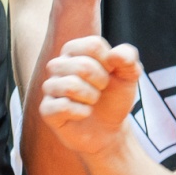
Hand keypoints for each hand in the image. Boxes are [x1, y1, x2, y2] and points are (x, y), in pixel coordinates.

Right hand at [38, 36, 140, 156]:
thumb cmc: (114, 97)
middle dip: (101, 82)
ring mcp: (50, 87)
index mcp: (75, 50)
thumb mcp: (129, 75)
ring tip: (92, 101)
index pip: (93, 45)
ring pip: (70, 86)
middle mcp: (58, 65)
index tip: (110, 73)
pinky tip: (84, 113)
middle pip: (82, 65)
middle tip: (101, 90)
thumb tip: (115, 55)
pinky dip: (82, 112)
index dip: (110, 63)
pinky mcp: (47, 110)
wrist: (108, 129)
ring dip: (91, 97)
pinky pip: (62, 107)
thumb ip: (128, 58)